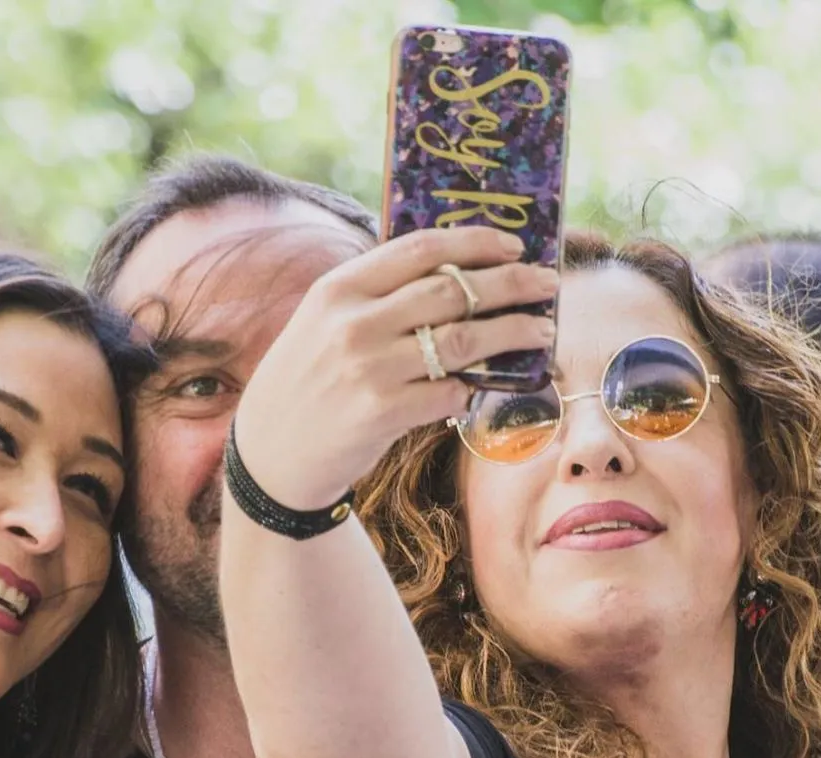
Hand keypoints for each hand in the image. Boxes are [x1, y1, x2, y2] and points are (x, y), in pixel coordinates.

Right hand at [231, 226, 558, 507]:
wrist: (272, 452)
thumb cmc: (310, 380)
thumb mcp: (326, 320)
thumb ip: (377, 294)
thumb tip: (458, 273)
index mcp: (341, 288)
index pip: (421, 249)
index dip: (476, 243)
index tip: (514, 246)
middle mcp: (354, 322)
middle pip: (455, 291)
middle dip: (512, 284)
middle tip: (547, 285)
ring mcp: (368, 368)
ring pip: (464, 339)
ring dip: (513, 332)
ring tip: (541, 331)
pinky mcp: (382, 413)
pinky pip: (449, 392)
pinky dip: (473, 387)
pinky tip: (485, 385)